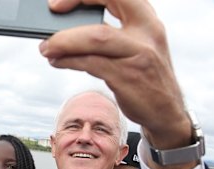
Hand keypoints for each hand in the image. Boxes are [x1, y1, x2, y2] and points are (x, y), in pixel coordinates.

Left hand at [39, 0, 190, 149]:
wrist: (167, 112)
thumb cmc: (145, 76)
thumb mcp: (138, 46)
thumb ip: (112, 32)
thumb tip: (68, 28)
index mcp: (148, 19)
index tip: (63, 0)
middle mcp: (147, 32)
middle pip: (110, 1)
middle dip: (77, 1)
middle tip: (52, 9)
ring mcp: (138, 54)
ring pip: (96, 36)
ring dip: (65, 39)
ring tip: (46, 46)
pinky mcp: (128, 77)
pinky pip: (91, 63)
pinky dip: (69, 60)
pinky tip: (57, 61)